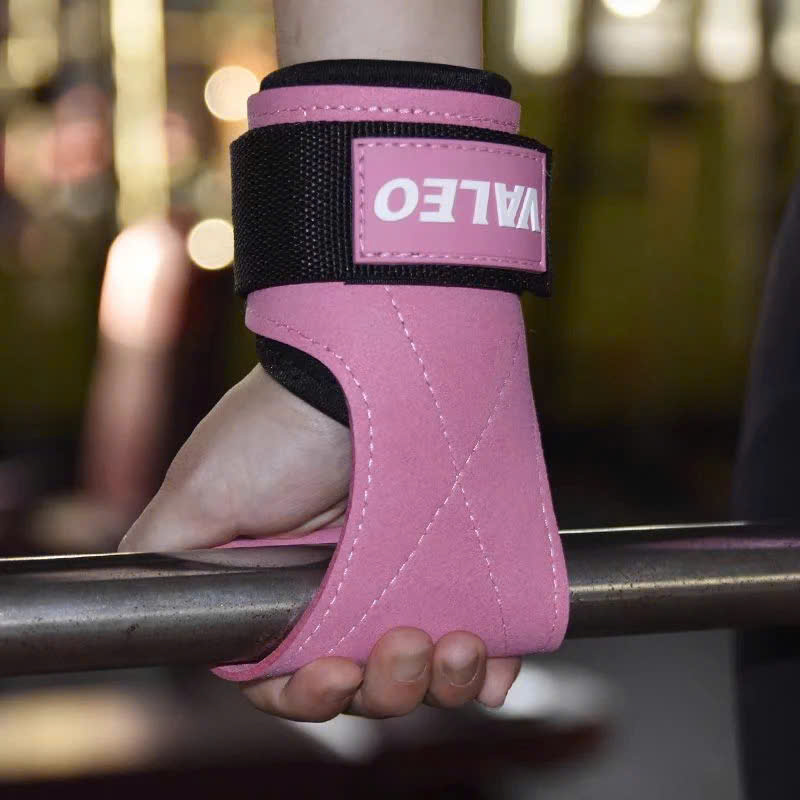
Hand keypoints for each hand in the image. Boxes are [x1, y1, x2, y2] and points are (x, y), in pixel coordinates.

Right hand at [120, 366, 520, 720]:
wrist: (365, 365)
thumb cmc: (279, 426)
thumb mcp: (199, 489)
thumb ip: (164, 553)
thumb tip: (134, 593)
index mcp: (282, 593)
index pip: (290, 679)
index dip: (311, 695)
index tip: (334, 674)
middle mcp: (344, 593)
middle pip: (367, 684)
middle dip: (387, 688)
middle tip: (404, 646)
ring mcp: (405, 579)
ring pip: (426, 669)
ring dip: (443, 678)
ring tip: (457, 644)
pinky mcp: (460, 564)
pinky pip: (485, 633)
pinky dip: (493, 660)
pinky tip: (498, 659)